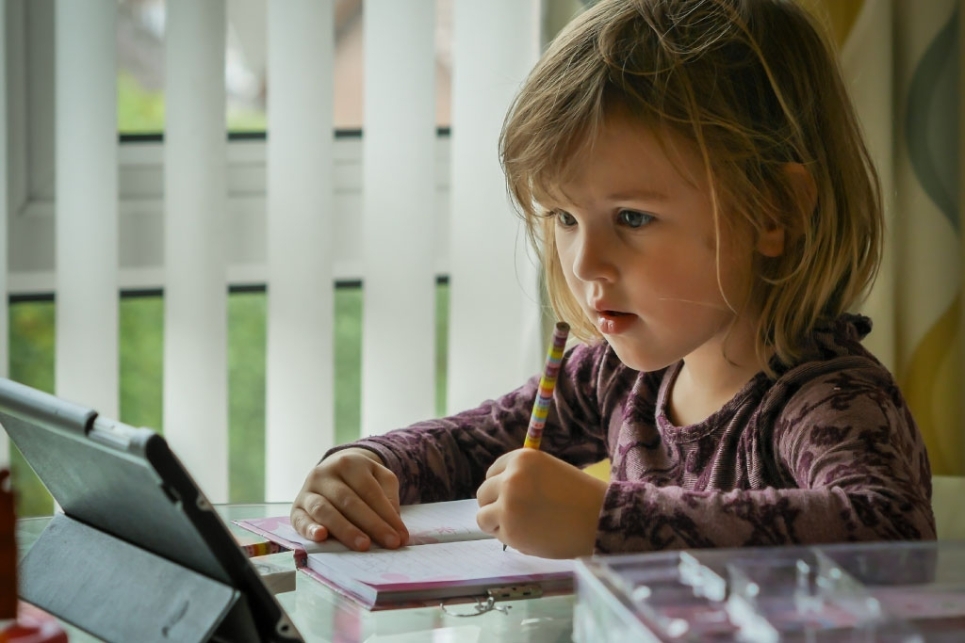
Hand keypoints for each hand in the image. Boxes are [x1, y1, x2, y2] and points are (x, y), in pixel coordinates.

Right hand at [290, 448, 408, 550]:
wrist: (333, 469)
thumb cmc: (362, 479)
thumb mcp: (380, 477)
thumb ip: (389, 496)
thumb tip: (393, 524)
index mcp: (349, 463)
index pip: (370, 491)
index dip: (387, 514)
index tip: (401, 536)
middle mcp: (324, 474)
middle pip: (349, 501)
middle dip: (371, 524)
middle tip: (389, 543)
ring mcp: (307, 490)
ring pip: (325, 510)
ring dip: (345, 530)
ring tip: (364, 545)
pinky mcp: (296, 508)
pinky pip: (300, 520)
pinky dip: (309, 529)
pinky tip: (322, 537)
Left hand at [475, 449, 606, 558]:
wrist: (600, 519)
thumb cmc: (580, 496)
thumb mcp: (548, 471)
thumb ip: (522, 477)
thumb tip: (496, 491)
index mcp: (521, 458)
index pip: (493, 472)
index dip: (500, 486)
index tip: (512, 496)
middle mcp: (510, 478)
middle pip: (483, 493)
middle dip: (495, 505)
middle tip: (515, 515)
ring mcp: (507, 505)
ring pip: (482, 516)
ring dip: (497, 523)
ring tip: (521, 526)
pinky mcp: (510, 531)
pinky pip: (497, 535)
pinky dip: (509, 538)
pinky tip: (530, 536)